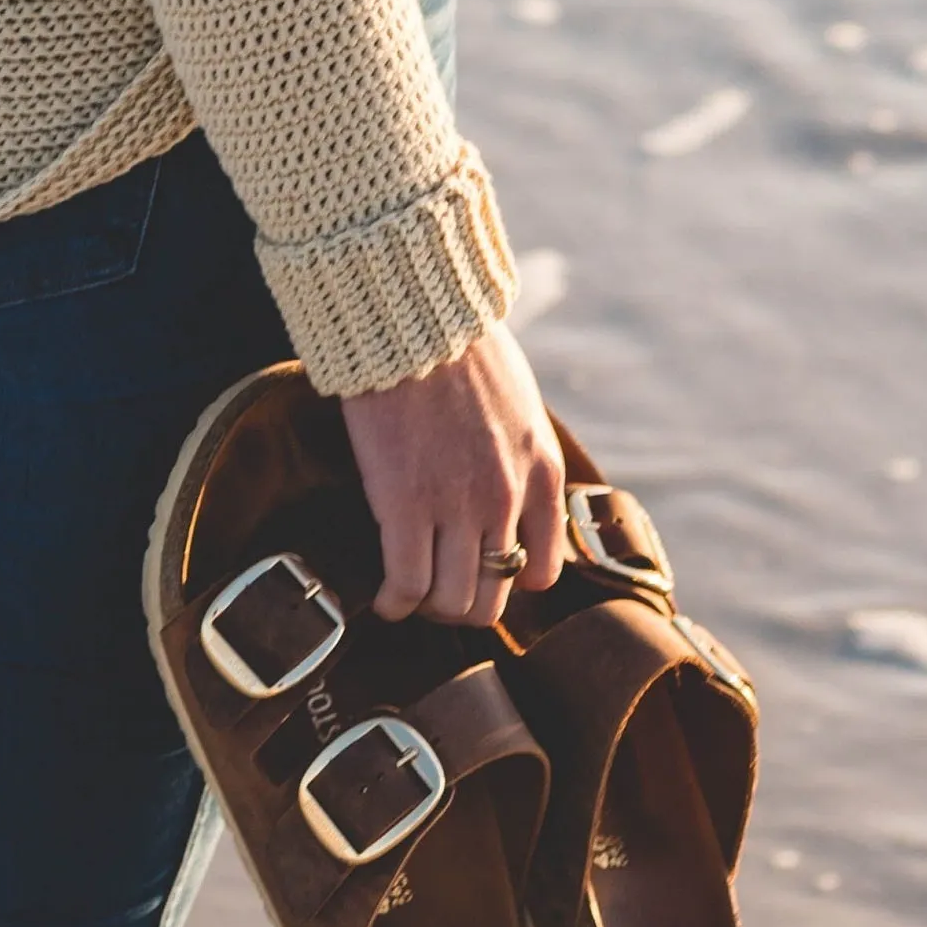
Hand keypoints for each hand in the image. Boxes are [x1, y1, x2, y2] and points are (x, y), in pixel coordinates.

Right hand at [340, 323, 566, 628]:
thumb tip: (504, 484)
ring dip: (427, 607)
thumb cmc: (461, 349)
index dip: (507, 583)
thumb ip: (520, 453)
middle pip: (492, 596)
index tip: (478, 574)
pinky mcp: (405, 507)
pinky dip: (394, 602)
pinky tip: (383, 598)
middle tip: (435, 593)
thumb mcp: (521, 404)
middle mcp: (507, 501)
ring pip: (451, 602)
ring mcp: (457, 508)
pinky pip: (407, 585)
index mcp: (542, 474)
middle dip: (462, 605)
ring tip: (407, 595)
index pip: (542, 571)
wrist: (415, 319)